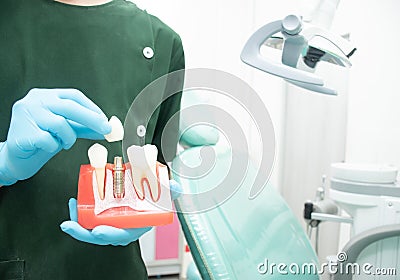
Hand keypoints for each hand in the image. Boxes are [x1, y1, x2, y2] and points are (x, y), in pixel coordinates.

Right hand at [0, 88, 110, 185]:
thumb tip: (106, 127)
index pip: (74, 96)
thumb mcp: (65, 130)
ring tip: (61, 142)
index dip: (92, 107)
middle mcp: (34, 101)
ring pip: (60, 124)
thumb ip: (84, 126)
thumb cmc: (40, 140)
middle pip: (70, 106)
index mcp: (45, 96)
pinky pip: (50, 140)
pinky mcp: (23, 132)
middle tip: (106, 129)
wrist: (16, 158)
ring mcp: (26, 115)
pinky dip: (54, 146)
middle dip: (92, 119)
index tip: (105, 120)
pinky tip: (47, 146)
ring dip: (68, 137)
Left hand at [60, 180, 181, 245]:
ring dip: (77, 223)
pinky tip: (74, 203)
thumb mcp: (165, 196)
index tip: (98, 230)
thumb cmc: (155, 202)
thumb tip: (174, 186)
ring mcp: (110, 224)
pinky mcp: (103, 217)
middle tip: (73, 224)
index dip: (109, 234)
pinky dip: (79, 214)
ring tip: (70, 209)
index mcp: (134, 228)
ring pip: (90, 230)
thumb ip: (170, 191)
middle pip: (100, 236)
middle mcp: (121, 229)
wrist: (149, 200)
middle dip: (84, 233)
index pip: (121, 236)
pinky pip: (89, 221)